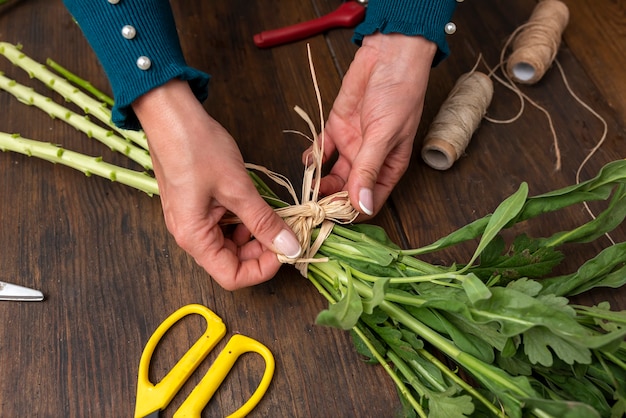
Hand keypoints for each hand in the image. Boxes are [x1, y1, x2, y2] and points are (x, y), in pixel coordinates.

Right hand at [133, 79, 300, 289]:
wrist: (170, 114)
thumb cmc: (197, 148)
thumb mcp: (237, 188)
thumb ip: (264, 221)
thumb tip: (290, 247)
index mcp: (194, 237)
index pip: (232, 277)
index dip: (262, 270)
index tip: (285, 250)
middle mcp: (190, 235)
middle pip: (231, 262)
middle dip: (262, 251)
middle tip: (286, 231)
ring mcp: (193, 220)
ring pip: (230, 244)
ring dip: (255, 235)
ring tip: (275, 216)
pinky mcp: (198, 206)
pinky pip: (224, 225)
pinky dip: (244, 220)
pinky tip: (257, 205)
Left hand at [306, 33, 436, 217]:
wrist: (389, 55)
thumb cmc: (398, 94)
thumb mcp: (384, 135)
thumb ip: (369, 169)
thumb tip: (363, 205)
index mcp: (388, 167)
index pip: (369, 201)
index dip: (351, 212)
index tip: (332, 220)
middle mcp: (369, 160)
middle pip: (348, 191)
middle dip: (331, 200)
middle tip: (312, 208)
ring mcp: (352, 145)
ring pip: (333, 174)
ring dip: (320, 183)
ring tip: (307, 189)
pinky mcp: (336, 128)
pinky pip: (322, 149)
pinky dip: (312, 157)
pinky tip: (306, 163)